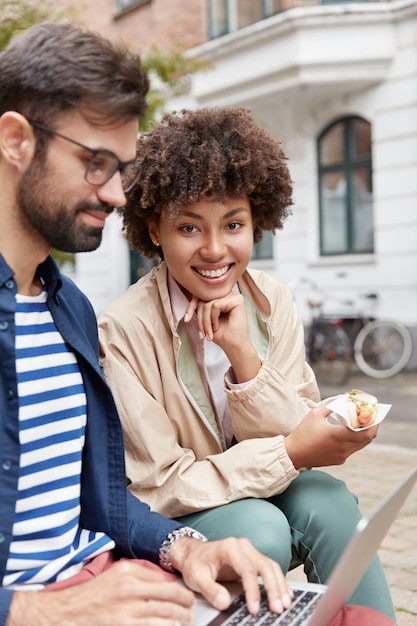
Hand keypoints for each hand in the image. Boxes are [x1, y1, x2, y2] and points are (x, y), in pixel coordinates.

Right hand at [6, 560, 194, 625]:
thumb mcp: (114, 574)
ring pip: (165, 618)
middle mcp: (130, 590)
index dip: (181, 591)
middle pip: (171, 599)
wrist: (66, 613)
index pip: (165, 581)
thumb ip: (140, 575)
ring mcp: (126, 613)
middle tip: (190, 611)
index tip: (187, 596)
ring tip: (184, 623)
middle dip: (186, 607)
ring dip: (179, 622)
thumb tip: (165, 582)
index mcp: (128, 572)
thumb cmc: (91, 594)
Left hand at [170, 536, 292, 614]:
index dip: (253, 590)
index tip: (254, 608)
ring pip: (270, 566)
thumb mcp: (196, 577)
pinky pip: (269, 567)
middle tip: (277, 608)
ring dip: (279, 585)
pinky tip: (285, 593)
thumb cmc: (194, 563)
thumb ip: (210, 590)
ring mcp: (249, 551)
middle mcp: (242, 546)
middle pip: (264, 565)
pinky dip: (278, 580)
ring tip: (285, 603)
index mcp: (229, 548)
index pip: (247, 569)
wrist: (193, 553)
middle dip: (273, 588)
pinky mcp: (252, 558)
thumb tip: (225, 602)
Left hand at [184, 293, 260, 381]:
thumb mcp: (206, 319)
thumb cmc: (222, 334)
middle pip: (203, 300)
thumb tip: (190, 297)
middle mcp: (227, 294)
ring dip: (205, 321)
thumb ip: (201, 307)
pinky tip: (217, 327)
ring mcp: (233, 295)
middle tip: (202, 334)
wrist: (233, 346)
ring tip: (209, 333)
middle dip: (199, 318)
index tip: (186, 319)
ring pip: (208, 304)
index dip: (191, 307)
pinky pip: (215, 305)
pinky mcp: (237, 299)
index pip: (201, 296)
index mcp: (221, 297)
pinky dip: (213, 318)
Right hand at [284, 404, 378, 469]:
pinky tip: (347, 433)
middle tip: (370, 417)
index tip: (374, 414)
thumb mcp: (315, 414)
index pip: (366, 433)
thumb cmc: (303, 432)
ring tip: (360, 423)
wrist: (294, 453)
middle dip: (372, 427)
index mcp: (338, 435)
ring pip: (360, 445)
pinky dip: (354, 440)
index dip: (374, 424)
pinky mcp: (339, 460)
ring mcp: (342, 456)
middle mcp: (343, 448)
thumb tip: (343, 399)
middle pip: (367, 439)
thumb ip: (332, 405)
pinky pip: (352, 449)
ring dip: (363, 434)